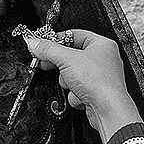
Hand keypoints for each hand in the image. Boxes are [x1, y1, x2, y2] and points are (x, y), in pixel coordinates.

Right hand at [20, 29, 143, 143]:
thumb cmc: (99, 82)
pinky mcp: (95, 93)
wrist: (107, 109)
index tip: (43, 44)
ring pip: (72, 75)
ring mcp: (100, 77)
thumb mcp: (67, 60)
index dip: (57, 39)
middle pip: (71, 56)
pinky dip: (75, 94)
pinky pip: (77, 89)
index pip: (74, 35)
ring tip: (73, 84)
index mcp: (101, 45)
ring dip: (68, 82)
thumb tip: (35, 43)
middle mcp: (103, 59)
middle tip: (47, 63)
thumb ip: (48, 50)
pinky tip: (80, 95)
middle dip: (61, 65)